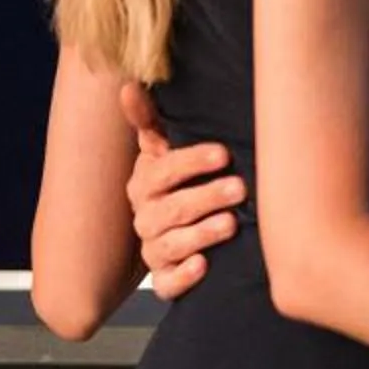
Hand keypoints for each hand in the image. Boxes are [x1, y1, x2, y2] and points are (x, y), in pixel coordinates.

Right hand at [122, 82, 245, 300]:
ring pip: (171, 244)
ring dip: (201, 234)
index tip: (223, 153)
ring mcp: (154, 249)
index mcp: (145, 183)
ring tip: (231, 224)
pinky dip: (183, 277)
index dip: (191, 162)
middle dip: (206, 197)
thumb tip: (127, 85)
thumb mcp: (164, 150)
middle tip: (240, 188)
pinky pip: (167, 283)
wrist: (178, 231)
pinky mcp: (165, 279)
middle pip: (171, 208)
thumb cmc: (178, 183)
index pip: (162, 170)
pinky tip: (204, 266)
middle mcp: (146, 217)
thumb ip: (150, 122)